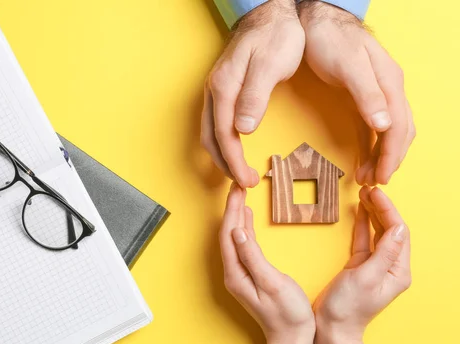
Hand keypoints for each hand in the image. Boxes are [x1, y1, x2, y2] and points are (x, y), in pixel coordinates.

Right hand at [202, 0, 304, 187]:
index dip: (233, 160)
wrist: (273, 12)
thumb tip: (242, 129)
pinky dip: (222, 143)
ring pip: (209, 132)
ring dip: (221, 156)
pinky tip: (234, 148)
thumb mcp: (270, 64)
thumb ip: (255, 96)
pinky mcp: (223, 89)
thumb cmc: (276, 35)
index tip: (246, 179)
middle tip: (243, 183)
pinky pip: (214, 123)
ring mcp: (216, 90)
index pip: (223, 134)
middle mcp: (215, 90)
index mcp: (224, 86)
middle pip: (210, 137)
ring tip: (238, 172)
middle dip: (225, 164)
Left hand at [220, 184, 314, 343]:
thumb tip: (238, 232)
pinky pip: (243, 247)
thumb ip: (253, 257)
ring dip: (237, 216)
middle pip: (228, 234)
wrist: (293, 339)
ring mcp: (240, 274)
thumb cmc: (287, 314)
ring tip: (241, 195)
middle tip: (238, 185)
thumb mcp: (272, 283)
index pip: (228, 235)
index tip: (236, 189)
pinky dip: (245, 230)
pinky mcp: (249, 275)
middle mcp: (233, 273)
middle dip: (232, 208)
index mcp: (236, 274)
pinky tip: (247, 220)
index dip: (231, 210)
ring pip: (234, 239)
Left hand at [299, 2, 415, 184]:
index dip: (392, 155)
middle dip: (389, 159)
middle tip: (373, 182)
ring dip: (381, 154)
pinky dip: (371, 144)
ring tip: (366, 176)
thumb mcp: (349, 66)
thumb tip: (384, 126)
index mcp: (389, 83)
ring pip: (389, 130)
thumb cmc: (331, 39)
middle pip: (399, 131)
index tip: (382, 177)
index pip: (398, 127)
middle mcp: (388, 88)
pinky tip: (363, 157)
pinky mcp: (363, 94)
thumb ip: (367, 95)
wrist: (317, 18)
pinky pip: (374, 125)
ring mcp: (377, 92)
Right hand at [313, 186, 410, 343]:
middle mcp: (390, 267)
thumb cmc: (348, 307)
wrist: (331, 328)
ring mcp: (374, 266)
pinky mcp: (359, 266)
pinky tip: (359, 211)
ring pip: (377, 232)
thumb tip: (399, 228)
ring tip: (364, 194)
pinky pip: (364, 240)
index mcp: (397, 271)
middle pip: (389, 230)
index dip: (388, 211)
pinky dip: (362, 225)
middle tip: (368, 189)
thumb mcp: (366, 277)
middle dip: (381, 208)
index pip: (398, 233)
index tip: (375, 193)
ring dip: (371, 213)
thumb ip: (383, 252)